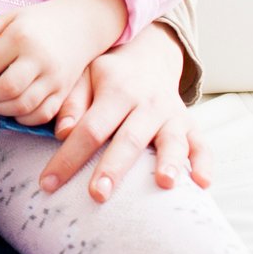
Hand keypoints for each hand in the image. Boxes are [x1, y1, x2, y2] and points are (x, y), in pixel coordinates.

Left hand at [0, 0, 125, 126]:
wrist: (81, 24)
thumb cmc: (39, 20)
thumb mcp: (10, 18)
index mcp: (22, 38)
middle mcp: (40, 60)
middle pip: (6, 89)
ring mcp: (55, 79)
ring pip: (23, 106)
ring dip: (3, 107)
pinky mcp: (64, 93)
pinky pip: (41, 115)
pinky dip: (24, 117)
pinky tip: (16, 105)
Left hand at [37, 22, 207, 203]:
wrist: (150, 57)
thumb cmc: (108, 75)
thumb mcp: (84, 76)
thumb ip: (72, 102)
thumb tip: (61, 132)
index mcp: (115, 92)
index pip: (89, 128)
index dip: (68, 157)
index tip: (48, 184)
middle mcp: (146, 104)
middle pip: (128, 139)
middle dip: (113, 169)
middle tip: (98, 195)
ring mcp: (172, 115)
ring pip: (172, 141)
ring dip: (170, 162)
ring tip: (165, 183)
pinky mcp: (191, 125)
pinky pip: (202, 145)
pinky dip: (204, 163)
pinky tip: (202, 183)